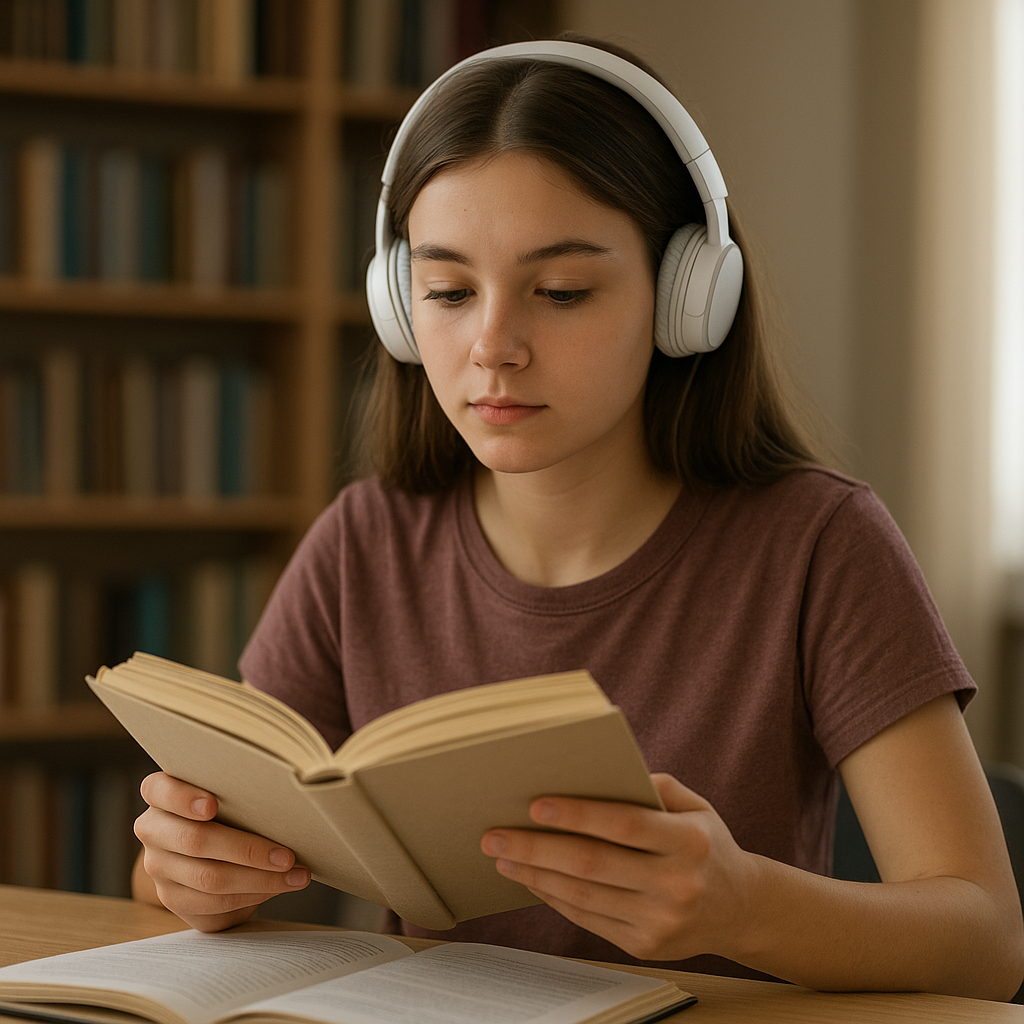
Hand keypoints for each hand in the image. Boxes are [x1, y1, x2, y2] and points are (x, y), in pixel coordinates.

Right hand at [133, 771, 309, 931]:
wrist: (215, 847)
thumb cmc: (231, 808)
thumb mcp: (232, 794)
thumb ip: (241, 793)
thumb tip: (285, 804)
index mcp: (161, 795)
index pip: (159, 790)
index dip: (183, 798)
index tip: (211, 806)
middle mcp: (153, 829)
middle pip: (194, 840)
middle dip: (248, 850)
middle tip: (287, 856)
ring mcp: (158, 867)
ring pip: (208, 878)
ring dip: (259, 879)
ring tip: (295, 875)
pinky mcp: (172, 897)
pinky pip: (213, 903)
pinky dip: (251, 895)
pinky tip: (277, 887)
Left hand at [480, 773, 758, 961]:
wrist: (740, 908)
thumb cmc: (703, 843)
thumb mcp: (692, 805)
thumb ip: (649, 786)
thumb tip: (591, 776)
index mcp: (689, 841)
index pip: (623, 825)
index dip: (577, 815)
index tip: (534, 805)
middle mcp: (676, 884)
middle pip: (592, 864)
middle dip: (536, 848)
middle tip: (495, 835)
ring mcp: (661, 921)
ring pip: (583, 896)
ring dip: (535, 875)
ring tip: (503, 857)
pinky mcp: (645, 946)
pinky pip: (587, 918)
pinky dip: (553, 897)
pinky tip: (531, 878)